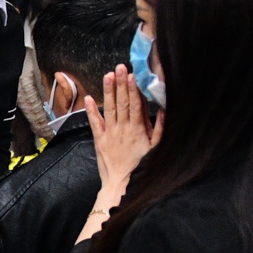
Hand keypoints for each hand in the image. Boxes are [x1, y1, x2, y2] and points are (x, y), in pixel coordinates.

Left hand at [85, 65, 159, 200]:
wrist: (120, 185)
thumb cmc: (141, 167)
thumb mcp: (156, 149)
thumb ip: (160, 129)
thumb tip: (163, 110)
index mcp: (137, 129)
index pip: (135, 104)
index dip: (133, 88)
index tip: (132, 75)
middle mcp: (122, 129)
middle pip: (122, 102)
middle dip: (121, 84)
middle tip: (119, 67)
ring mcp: (109, 134)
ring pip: (109, 109)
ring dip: (108, 91)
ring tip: (107, 75)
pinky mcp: (99, 140)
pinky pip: (94, 123)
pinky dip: (91, 110)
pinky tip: (89, 98)